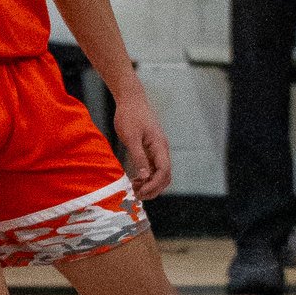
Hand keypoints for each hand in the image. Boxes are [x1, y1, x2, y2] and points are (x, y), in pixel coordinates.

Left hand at [110, 80, 172, 202]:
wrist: (131, 99)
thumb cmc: (130, 116)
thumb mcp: (131, 137)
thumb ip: (138, 157)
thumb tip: (145, 176)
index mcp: (159, 146)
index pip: (164, 171)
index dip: (153, 185)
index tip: (139, 192)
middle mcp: (162, 149)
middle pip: (165, 176)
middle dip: (154, 188)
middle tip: (136, 195)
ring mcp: (157, 149)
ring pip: (160, 173)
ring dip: (150, 184)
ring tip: (134, 189)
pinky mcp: (151, 149)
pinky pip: (154, 167)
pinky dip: (147, 177)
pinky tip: (135, 179)